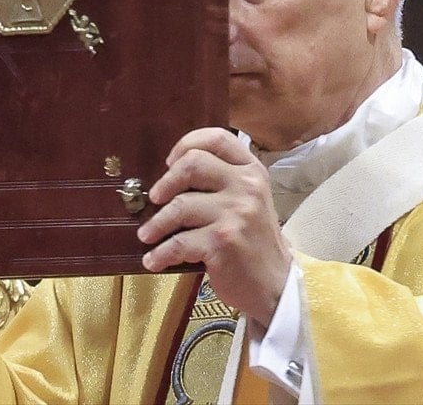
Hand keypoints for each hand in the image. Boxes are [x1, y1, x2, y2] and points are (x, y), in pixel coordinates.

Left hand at [136, 127, 291, 326]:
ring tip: (146, 235)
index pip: (217, 138)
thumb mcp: (247, 201)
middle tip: (154, 198)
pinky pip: (179, 242)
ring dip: (156, 224)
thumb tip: (169, 174)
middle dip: (165, 182)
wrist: (275, 285)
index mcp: (252, 171)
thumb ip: (220, 181)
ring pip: (179, 206)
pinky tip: (153, 260)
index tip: (170, 162)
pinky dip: (161, 253)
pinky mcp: (223, 242)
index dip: (187, 144)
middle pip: (192, 164)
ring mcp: (236, 213)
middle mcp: (246, 186)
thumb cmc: (252, 241)